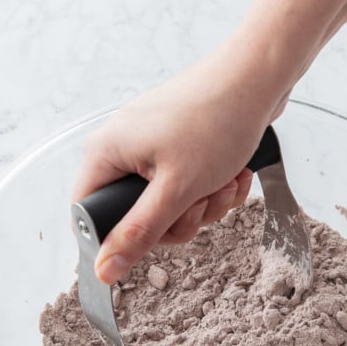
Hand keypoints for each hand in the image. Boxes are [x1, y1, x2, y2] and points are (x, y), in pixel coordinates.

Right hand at [71, 38, 290, 283]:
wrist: (259, 76)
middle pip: (135, 217)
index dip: (116, 236)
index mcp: (105, 154)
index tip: (151, 237)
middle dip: (177, 220)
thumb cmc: (216, 120)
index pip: (87, 215)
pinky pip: (188, 187)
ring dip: (203, 205)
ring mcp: (152, 146)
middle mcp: (123, 148)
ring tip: (224, 181)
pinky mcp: (180, 146)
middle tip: (200, 202)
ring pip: (168, 206)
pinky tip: (235, 174)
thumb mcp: (176, 190)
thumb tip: (104, 269)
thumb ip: (138, 233)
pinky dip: (214, 188)